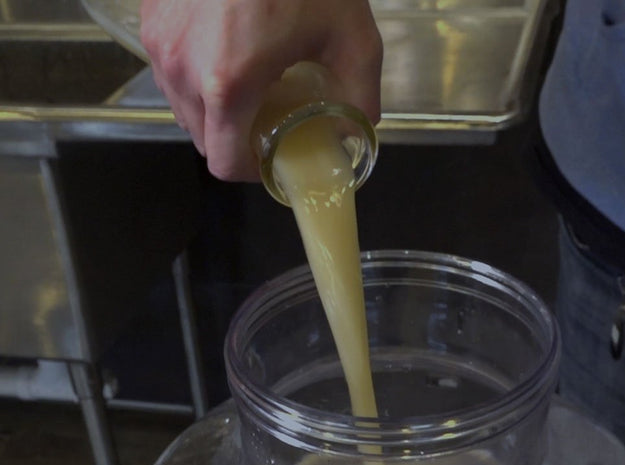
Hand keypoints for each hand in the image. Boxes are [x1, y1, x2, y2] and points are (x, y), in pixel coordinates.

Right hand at [141, 0, 382, 181]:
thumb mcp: (352, 37)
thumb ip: (359, 97)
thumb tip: (356, 132)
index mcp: (227, 85)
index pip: (224, 163)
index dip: (252, 172)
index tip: (273, 159)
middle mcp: (181, 69)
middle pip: (203, 140)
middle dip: (236, 142)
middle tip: (268, 124)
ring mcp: (159, 41)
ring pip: (183, 108)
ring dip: (215, 113)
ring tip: (251, 89)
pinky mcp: (151, 17)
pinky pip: (170, 71)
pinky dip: (198, 79)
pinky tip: (228, 55)